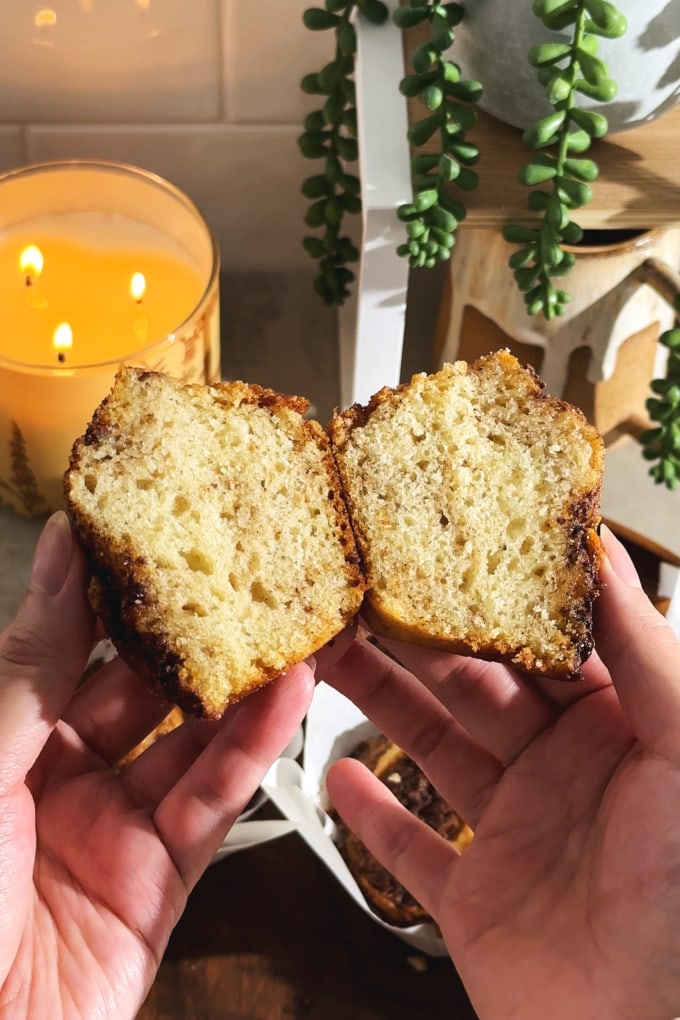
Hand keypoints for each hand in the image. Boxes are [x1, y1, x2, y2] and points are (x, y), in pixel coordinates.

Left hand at [0, 512, 313, 1018]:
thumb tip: (60, 555)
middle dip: (195, 635)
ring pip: (191, 741)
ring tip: (291, 623)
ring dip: (243, 686)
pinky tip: (287, 700)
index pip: (73, 648)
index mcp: (4, 740)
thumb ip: (33, 664)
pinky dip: (254, 751)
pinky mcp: (163, 879)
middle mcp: (60, 777)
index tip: (159, 532)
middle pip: (142, 689)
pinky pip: (213, 802)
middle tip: (246, 572)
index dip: (116, 593)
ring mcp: (115, 827)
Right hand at [319, 528, 679, 1019]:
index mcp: (617, 729)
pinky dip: (372, 813)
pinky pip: (412, 846)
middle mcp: (562, 772)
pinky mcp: (475, 898)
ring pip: (431, 749)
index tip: (437, 554)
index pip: (537, 643)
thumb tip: (604, 552)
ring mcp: (515, 832)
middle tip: (360, 595)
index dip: (484, 599)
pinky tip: (340, 775)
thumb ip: (645, 649)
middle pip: (470, 686)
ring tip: (328, 656)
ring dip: (378, 702)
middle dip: (413, 641)